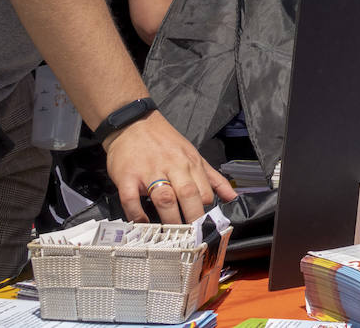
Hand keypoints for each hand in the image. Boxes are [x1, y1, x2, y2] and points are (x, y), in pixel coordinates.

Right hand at [103, 112, 237, 223]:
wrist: (133, 123)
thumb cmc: (164, 141)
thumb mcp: (193, 154)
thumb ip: (213, 178)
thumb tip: (232, 197)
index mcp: (190, 162)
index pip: (204, 192)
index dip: (205, 212)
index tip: (204, 227)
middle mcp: (172, 166)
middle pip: (188, 194)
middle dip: (192, 217)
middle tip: (191, 236)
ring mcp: (149, 171)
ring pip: (163, 197)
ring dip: (169, 218)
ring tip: (171, 234)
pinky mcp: (127, 176)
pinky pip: (131, 199)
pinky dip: (137, 214)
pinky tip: (142, 223)